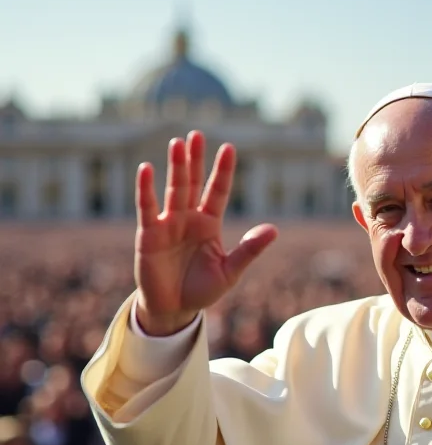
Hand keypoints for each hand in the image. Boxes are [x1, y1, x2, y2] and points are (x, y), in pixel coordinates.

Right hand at [134, 131, 276, 334]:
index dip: (223, 170)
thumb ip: (249, 250)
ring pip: (173, 190)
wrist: (175, 310)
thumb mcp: (230, 271)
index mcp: (209, 223)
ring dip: (175, 167)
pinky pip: (147, 208)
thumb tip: (274, 230)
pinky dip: (146, 189)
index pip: (217, 191)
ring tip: (178, 143)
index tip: (229, 147)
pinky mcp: (149, 234)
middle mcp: (188, 218)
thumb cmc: (203, 289)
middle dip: (196, 159)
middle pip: (193, 182)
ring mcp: (168, 223)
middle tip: (197, 134)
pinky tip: (146, 169)